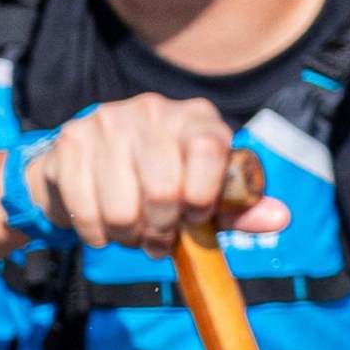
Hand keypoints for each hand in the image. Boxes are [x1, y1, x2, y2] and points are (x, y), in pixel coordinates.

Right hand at [20, 97, 286, 249]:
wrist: (87, 164)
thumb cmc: (159, 182)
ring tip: (131, 233)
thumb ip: (239, 208)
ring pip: (120, 208)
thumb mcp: (204, 194)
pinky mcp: (68, 143)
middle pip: (162, 189)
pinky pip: (84, 210)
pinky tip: (103, 228)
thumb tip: (281, 218)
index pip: (208, 150)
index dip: (202, 197)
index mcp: (194, 117)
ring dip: (127, 236)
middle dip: (161, 230)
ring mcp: (104, 122)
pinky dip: (96, 234)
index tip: (195, 218)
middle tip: (159, 240)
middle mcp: (150, 109)